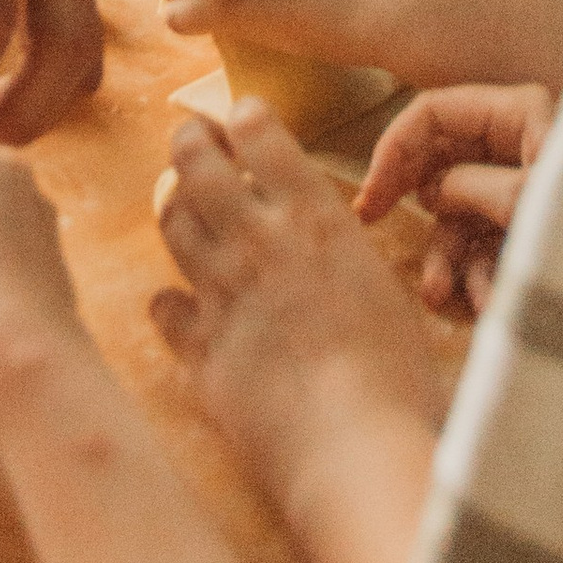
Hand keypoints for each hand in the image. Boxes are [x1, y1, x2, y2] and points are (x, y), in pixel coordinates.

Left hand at [151, 104, 445, 562]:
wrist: (354, 446)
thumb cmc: (398, 376)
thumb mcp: (388, 292)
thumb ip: (346, 257)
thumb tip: (330, 246)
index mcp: (316, 218)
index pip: (261, 138)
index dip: (244, 119)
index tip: (240, 116)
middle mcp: (259, 242)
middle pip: (197, 166)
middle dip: (189, 142)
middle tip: (190, 138)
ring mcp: (221, 293)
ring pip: (172, 225)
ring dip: (173, 207)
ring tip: (179, 204)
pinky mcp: (199, 348)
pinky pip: (164, 307)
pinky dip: (168, 301)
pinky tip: (176, 304)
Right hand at [355, 83, 556, 317]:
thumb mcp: (527, 197)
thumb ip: (469, 185)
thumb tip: (433, 191)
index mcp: (520, 113)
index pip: (434, 112)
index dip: (394, 149)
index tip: (371, 194)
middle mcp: (517, 144)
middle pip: (439, 161)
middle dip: (416, 205)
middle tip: (371, 224)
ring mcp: (519, 187)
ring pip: (456, 212)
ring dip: (447, 256)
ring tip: (445, 295)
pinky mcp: (524, 228)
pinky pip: (481, 244)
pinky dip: (474, 273)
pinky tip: (478, 302)